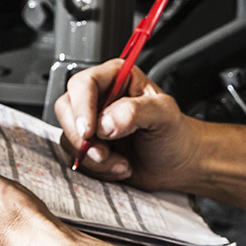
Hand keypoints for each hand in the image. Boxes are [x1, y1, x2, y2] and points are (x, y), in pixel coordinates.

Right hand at [54, 59, 203, 191]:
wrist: (178, 164)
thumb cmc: (175, 135)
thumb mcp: (164, 115)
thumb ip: (135, 111)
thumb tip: (105, 122)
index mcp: (115, 78)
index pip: (83, 84)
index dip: (82, 107)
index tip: (89, 131)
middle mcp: (98, 97)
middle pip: (66, 109)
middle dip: (83, 137)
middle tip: (104, 152)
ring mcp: (89, 122)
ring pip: (68, 134)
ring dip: (93, 156)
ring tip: (121, 161)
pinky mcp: (86, 144)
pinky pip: (74, 155)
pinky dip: (95, 167)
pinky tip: (118, 165)